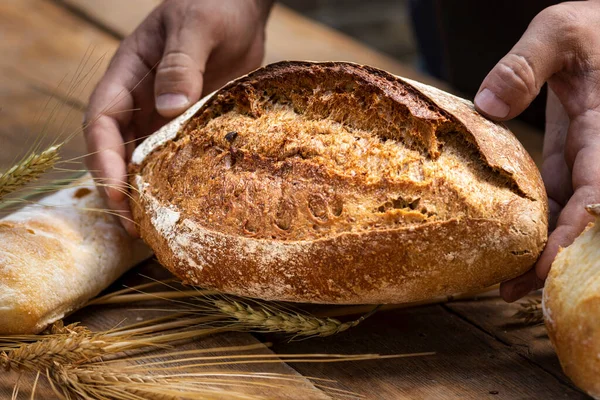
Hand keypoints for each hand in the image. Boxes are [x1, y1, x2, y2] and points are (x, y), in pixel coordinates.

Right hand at [84, 0, 272, 234]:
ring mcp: (164, 115)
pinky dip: (176, 183)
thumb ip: (181, 63)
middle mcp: (140, 100)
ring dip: (145, 194)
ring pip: (144, 161)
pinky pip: (177, 158)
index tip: (117, 192)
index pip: (102, 122)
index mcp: (127, 75)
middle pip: (117, 151)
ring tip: (156, 230)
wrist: (241, 8)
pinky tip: (186, 207)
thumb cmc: (214, 6)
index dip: (104, 160)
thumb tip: (168, 109)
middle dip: (119, 190)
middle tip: (135, 228)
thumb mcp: (196, 27)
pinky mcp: (191, 125)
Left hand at [473, 1, 599, 300]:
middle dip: (556, 257)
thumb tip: (486, 105)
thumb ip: (525, 66)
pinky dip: (540, 224)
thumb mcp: (560, 32)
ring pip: (573, 213)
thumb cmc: (596, 25)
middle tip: (514, 290)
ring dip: (544, 249)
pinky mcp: (575, 157)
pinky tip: (513, 245)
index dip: (575, 232)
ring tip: (506, 283)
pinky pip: (561, 198)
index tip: (547, 264)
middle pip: (587, 217)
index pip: (597, 193)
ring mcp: (590, 160)